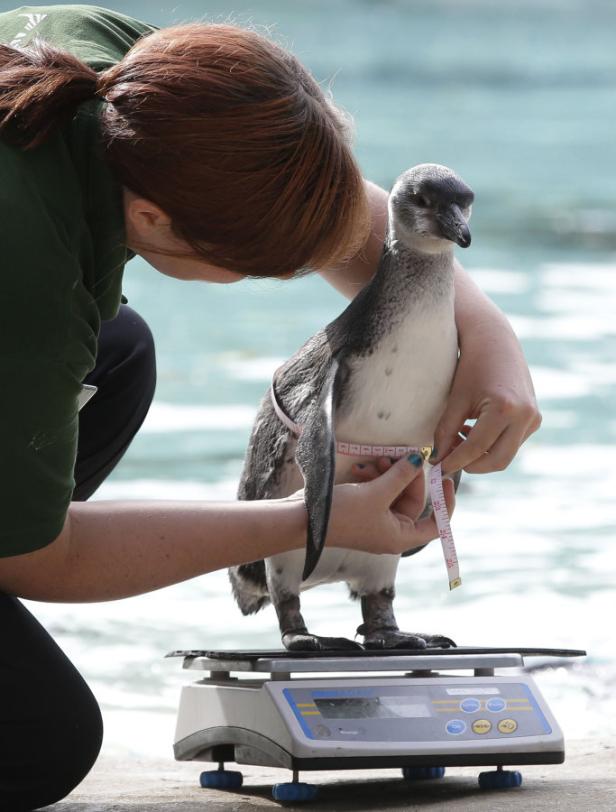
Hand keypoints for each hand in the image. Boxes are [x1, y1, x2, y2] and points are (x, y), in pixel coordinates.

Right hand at [325, 456, 454, 554]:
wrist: (303, 520)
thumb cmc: (342, 514)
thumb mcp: (377, 493)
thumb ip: (401, 476)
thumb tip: (419, 460)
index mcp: (400, 537)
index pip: (436, 525)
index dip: (445, 503)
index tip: (445, 479)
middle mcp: (390, 532)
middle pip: (412, 502)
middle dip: (407, 478)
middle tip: (403, 458)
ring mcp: (375, 521)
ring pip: (393, 493)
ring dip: (388, 474)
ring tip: (378, 461)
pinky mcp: (361, 510)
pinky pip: (377, 492)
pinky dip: (374, 478)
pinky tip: (363, 467)